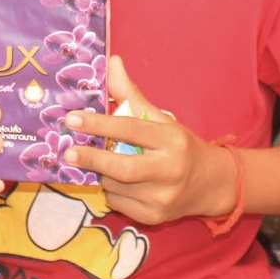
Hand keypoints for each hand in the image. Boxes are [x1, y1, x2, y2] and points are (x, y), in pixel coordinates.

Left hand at [64, 56, 233, 225]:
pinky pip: (118, 202)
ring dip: (102, 174)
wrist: (212, 184)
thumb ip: (132, 95)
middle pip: (122, 167)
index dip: (99, 124)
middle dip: (92, 160)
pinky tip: (123, 184)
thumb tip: (112, 62)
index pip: (131, 129)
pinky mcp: (154, 216)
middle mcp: (170, 169)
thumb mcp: (163, 120)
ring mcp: (162, 196)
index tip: (72, 119)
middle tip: (68, 153)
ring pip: (115, 185)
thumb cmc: (181, 147)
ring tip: (105, 165)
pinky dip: (112, 191)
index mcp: (173, 140)